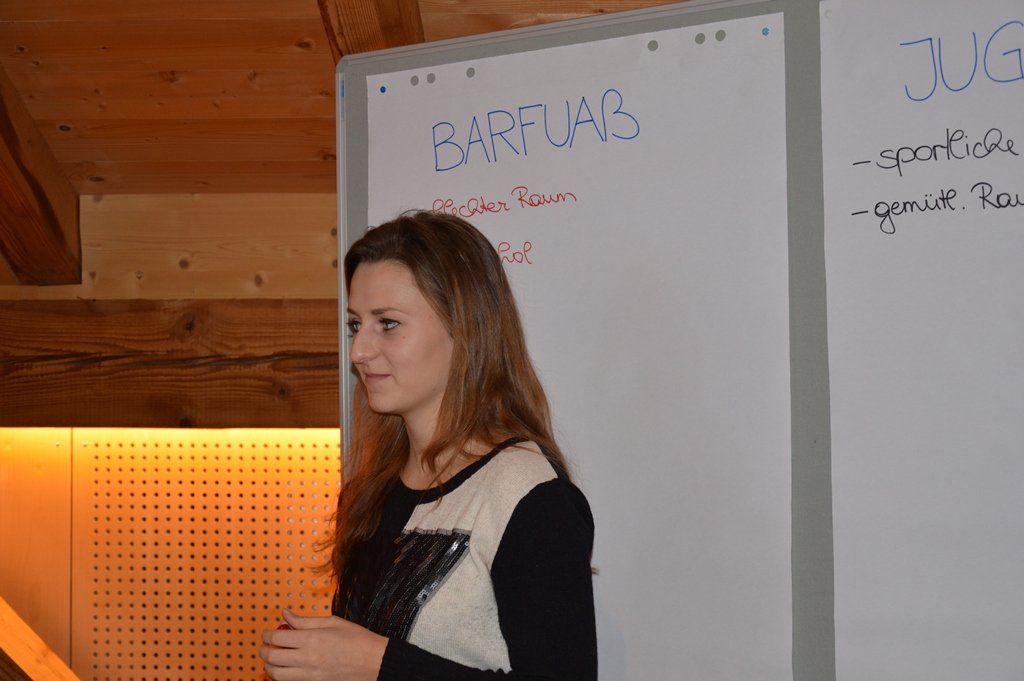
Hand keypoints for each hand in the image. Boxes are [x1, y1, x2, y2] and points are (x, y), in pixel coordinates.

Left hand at [260, 609, 387, 680]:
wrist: (375, 662)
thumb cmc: (357, 640)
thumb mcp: (332, 622)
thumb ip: (305, 620)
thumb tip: (286, 614)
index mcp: (312, 638)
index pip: (277, 638)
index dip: (267, 634)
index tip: (268, 633)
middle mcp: (308, 658)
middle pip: (272, 657)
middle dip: (263, 650)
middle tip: (266, 645)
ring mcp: (310, 674)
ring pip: (276, 674)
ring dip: (269, 666)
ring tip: (273, 658)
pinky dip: (281, 676)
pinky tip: (286, 668)